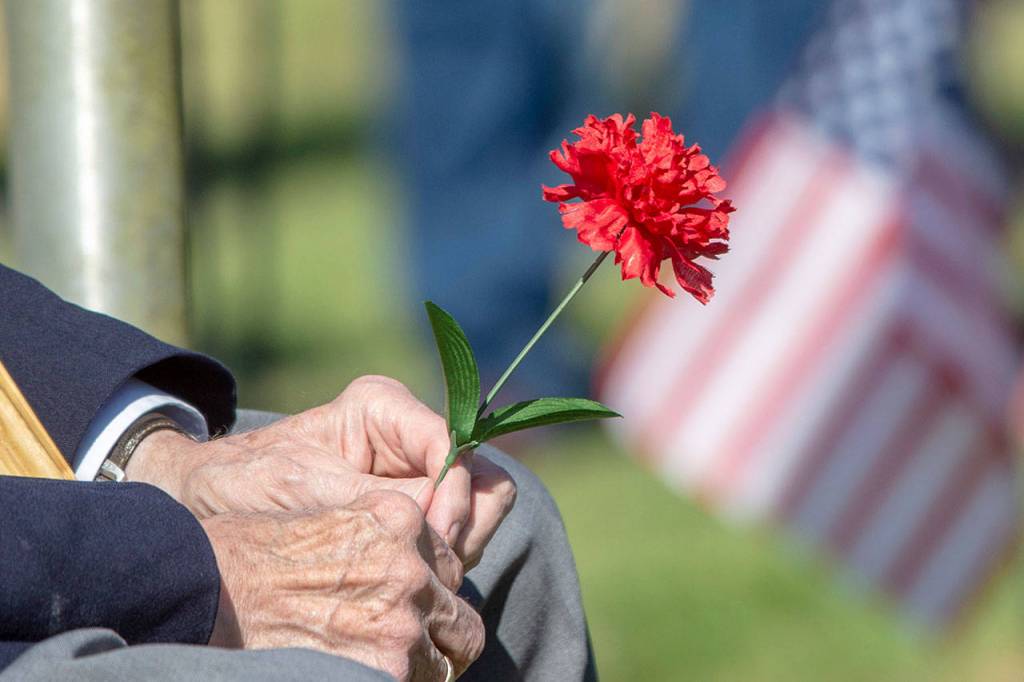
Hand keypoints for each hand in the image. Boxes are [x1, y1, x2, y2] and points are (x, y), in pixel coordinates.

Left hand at [127, 375, 515, 566]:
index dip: (453, 495)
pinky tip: (398, 576)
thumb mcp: (306, 489)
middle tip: (424, 566)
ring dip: (453, 549)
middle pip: (479, 479)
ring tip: (406, 573)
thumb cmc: (243, 481)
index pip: (452, 446)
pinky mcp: (413, 512)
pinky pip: (454, 538)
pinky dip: (438, 563)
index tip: (434, 540)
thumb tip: (437, 524)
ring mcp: (415, 474)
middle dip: (459, 527)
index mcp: (383, 407)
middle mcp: (408, 435)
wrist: (202, 500)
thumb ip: (377, 502)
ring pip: (477, 513)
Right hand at [202, 490, 484, 679]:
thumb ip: (380, 544)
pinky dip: (394, 681)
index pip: (449, 568)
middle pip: (458, 618)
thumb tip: (407, 579)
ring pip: (446, 659)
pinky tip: (358, 675)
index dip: (430, 593)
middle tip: (408, 652)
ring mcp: (402, 619)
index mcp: (399, 519)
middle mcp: (411, 566)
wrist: (205, 589)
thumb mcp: (327, 520)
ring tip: (375, 663)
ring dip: (419, 667)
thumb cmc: (248, 555)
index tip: (409, 611)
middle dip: (440, 637)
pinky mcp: (385, 667)